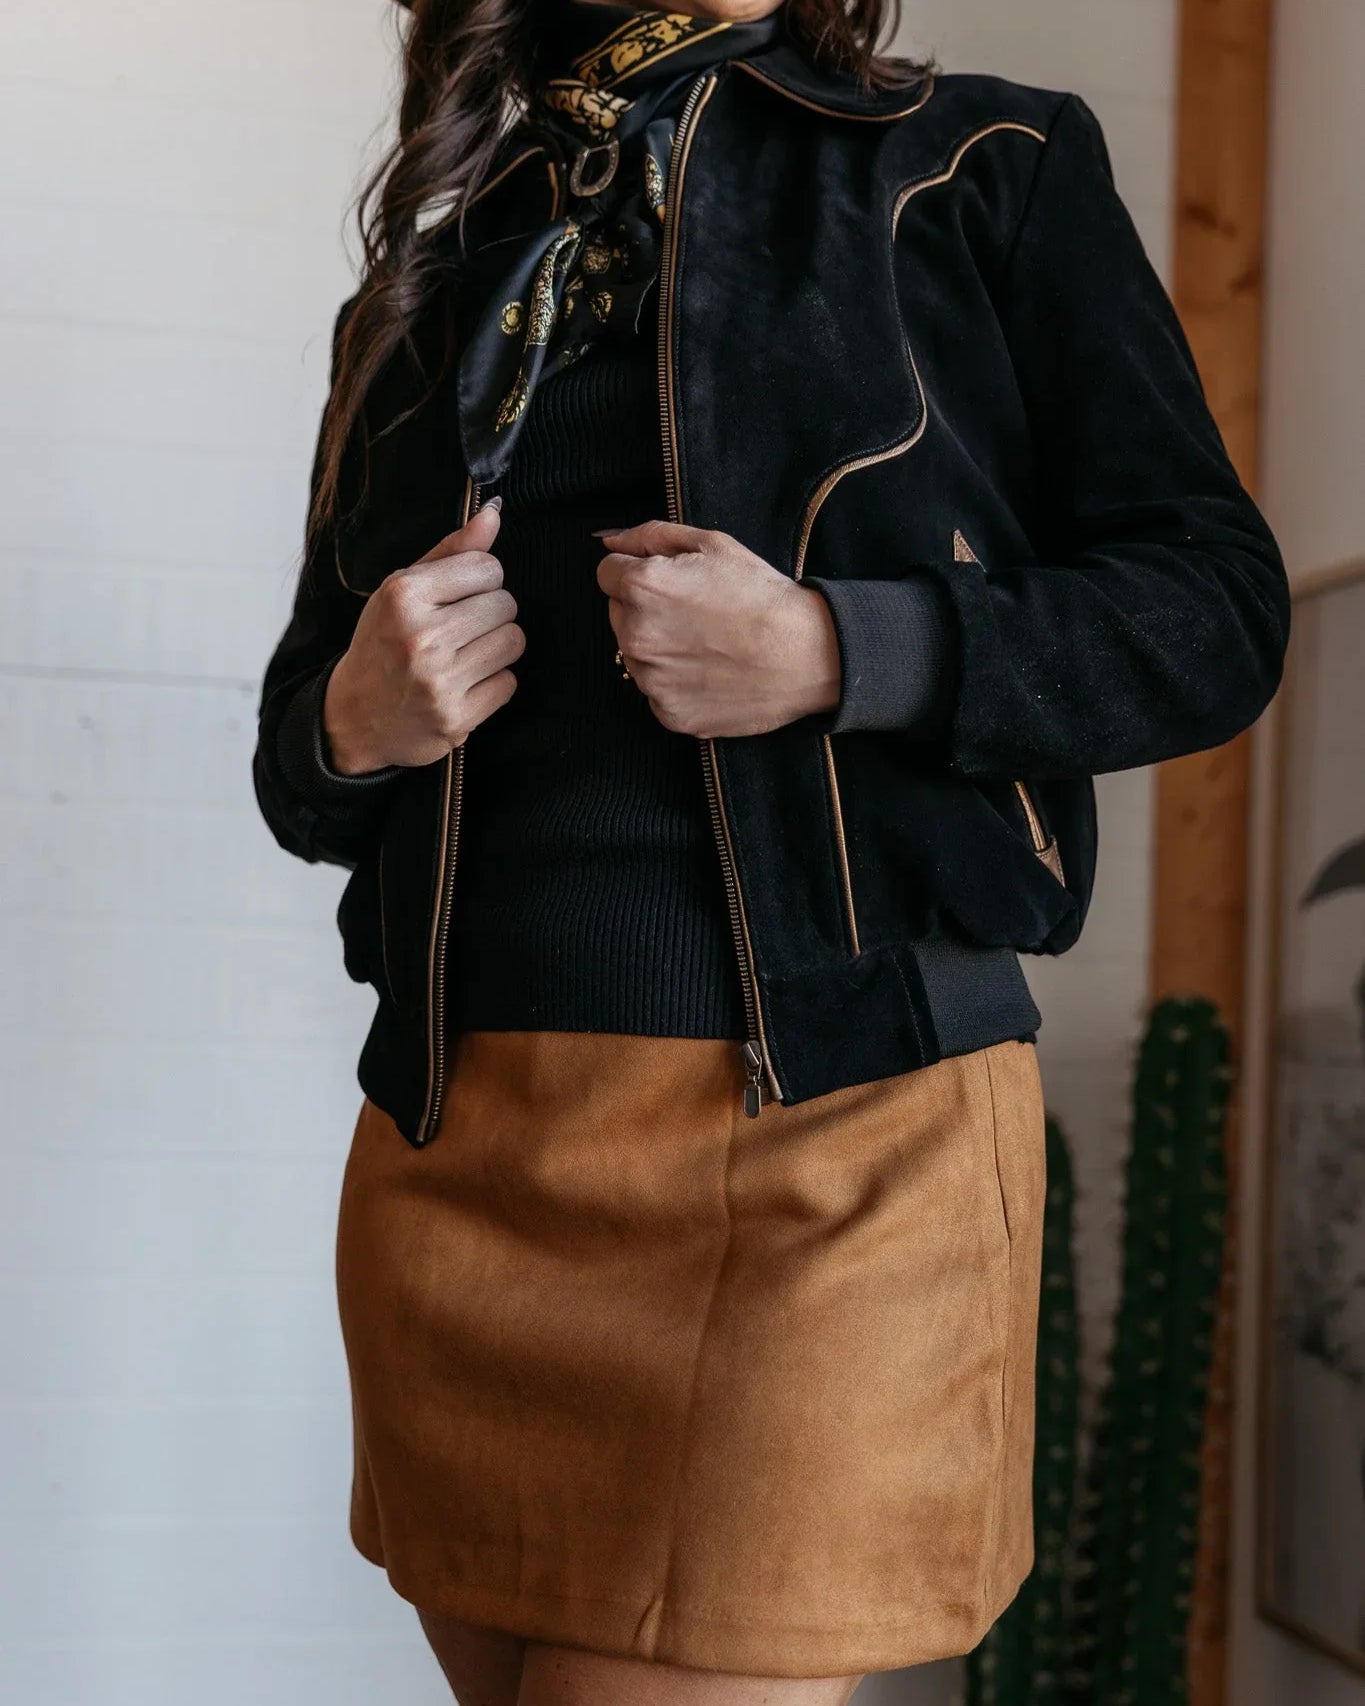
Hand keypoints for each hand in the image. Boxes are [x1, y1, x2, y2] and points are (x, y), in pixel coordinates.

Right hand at [323, 503, 523, 773]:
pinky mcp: (455, 718)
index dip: (481, 582)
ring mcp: (438, 681)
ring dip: (497, 647)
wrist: (354, 717)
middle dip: (490, 614)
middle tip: (461, 630)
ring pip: (513, 642)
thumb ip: (452, 550)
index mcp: (403, 595)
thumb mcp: (403, 589)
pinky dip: (493, 683)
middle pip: (505, 604)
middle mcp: (419, 636)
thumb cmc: (384, 643)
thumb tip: (494, 512)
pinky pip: (509, 683)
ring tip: (465, 655)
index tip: (459, 598)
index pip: (487, 568)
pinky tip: (464, 684)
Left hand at [595, 520, 840, 737]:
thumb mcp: (712, 544)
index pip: (607, 573)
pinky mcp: (668, 713)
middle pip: (619, 614)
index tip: (671, 581)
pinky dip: (676, 683)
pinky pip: (657, 692)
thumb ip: (650, 536)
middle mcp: (636, 636)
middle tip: (695, 612)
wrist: (805, 655)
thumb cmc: (762, 596)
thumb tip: (609, 540)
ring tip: (707, 643)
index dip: (638, 571)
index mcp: (642, 587)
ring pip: (636, 655)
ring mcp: (651, 681)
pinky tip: (710, 671)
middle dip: (646, 609)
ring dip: (659, 648)